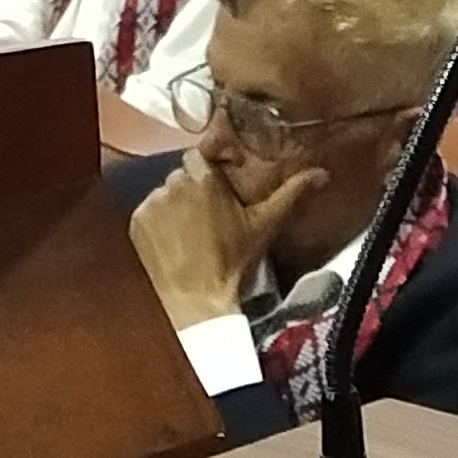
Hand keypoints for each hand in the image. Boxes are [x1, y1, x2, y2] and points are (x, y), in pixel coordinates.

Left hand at [129, 151, 317, 327]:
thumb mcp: (264, 226)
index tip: (215, 190)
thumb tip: (321, 174)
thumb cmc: (232, 263)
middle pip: (181, 176)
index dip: (206, 173)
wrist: (197, 301)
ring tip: (188, 234)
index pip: (198, 156)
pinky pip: (147, 212)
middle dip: (191, 191)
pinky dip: (156, 223)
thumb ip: (292, 194)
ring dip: (173, 207)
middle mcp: (173, 185)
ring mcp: (151, 203)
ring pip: (163, 193)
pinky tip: (172, 243)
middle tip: (206, 218)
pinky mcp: (136, 222)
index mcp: (204, 179)